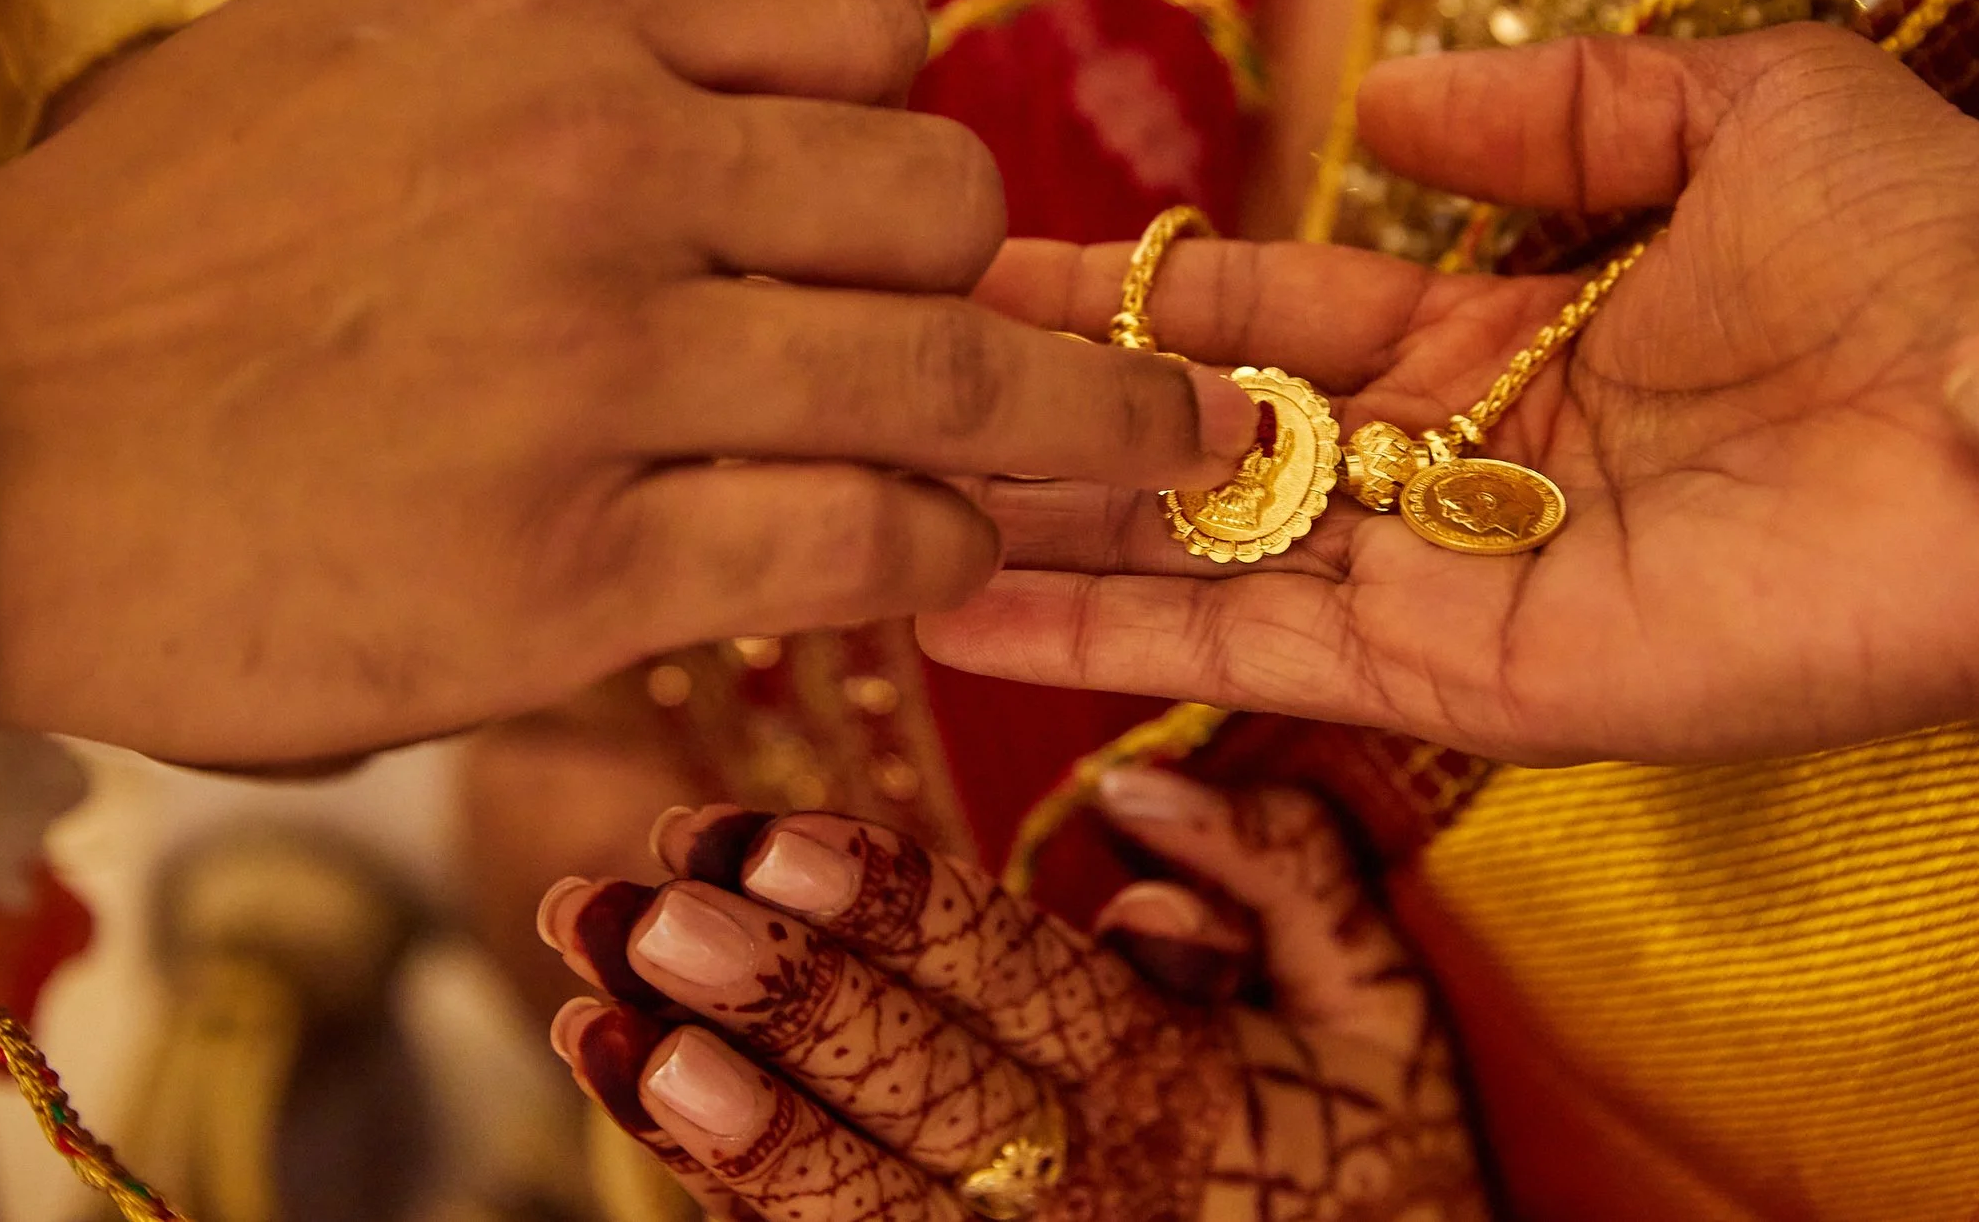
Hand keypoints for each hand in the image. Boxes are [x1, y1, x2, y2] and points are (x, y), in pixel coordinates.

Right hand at [0, 0, 1256, 764]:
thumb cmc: (160, 250)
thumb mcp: (354, 44)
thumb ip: (574, 7)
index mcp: (549, 15)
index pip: (867, 29)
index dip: (914, 122)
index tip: (908, 202)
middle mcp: (598, 166)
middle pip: (944, 201)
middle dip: (995, 284)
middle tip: (1001, 345)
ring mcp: (598, 369)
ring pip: (952, 376)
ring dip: (1076, 432)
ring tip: (1147, 461)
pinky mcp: (575, 568)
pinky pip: (861, 540)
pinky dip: (939, 552)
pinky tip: (940, 560)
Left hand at [540, 785, 1484, 1221]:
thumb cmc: (1377, 1164)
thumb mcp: (1378, 1010)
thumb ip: (1285, 879)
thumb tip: (1134, 795)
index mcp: (1180, 1088)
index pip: (1026, 989)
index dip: (901, 918)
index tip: (780, 837)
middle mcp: (1086, 1188)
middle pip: (916, 1091)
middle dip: (781, 999)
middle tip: (651, 908)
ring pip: (847, 1197)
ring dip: (716, 1107)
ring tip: (600, 1010)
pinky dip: (718, 1174)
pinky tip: (625, 1078)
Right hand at [920, 26, 1978, 763]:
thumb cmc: (1937, 245)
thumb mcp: (1744, 103)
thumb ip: (1555, 105)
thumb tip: (1378, 99)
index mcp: (1508, 336)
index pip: (1273, 318)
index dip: (1136, 291)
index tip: (990, 262)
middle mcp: (1458, 471)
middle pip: (1205, 448)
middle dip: (1046, 414)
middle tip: (875, 372)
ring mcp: (1457, 583)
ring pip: (1201, 563)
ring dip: (1039, 534)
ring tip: (872, 497)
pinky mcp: (1477, 684)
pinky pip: (1267, 659)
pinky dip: (1115, 645)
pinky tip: (967, 611)